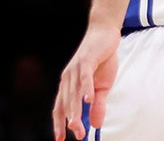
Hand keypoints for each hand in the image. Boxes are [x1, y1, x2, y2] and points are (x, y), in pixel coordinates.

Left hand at [51, 25, 119, 139]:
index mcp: (68, 85)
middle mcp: (67, 78)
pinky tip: (88, 100)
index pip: (60, 108)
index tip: (61, 139)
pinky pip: (85, 77)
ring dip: (76, 110)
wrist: (104, 33)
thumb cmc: (102, 60)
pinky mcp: (86, 60)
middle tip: (77, 134)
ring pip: (74, 93)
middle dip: (71, 120)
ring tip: (77, 125)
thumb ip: (98, 104)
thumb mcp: (103, 85)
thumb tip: (96, 124)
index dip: (59, 123)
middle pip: (67, 103)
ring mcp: (75, 69)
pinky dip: (86, 89)